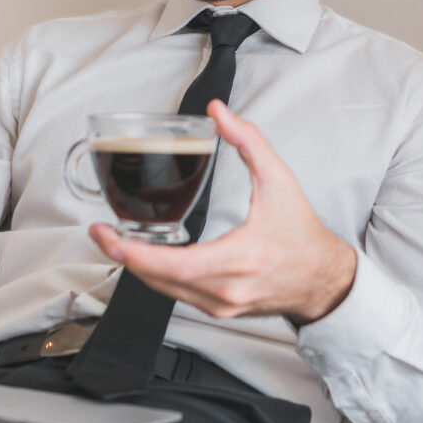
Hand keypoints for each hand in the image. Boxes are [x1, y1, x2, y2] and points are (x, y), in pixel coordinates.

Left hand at [89, 100, 356, 323]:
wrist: (322, 278)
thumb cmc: (302, 234)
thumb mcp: (278, 180)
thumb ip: (248, 141)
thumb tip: (218, 112)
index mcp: (239, 258)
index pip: (174, 265)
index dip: (135, 254)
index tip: (111, 236)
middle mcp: (226, 289)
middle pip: (158, 281)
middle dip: (124, 257)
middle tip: (101, 234)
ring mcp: (221, 305)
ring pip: (165, 291)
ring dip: (138, 268)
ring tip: (117, 243)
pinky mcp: (219, 310)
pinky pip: (178, 296)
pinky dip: (158, 278)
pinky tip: (147, 258)